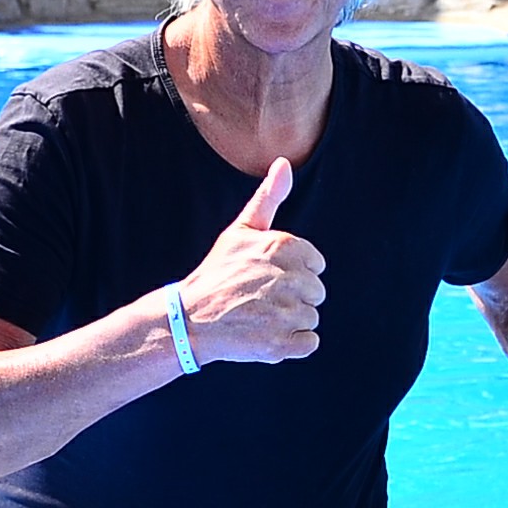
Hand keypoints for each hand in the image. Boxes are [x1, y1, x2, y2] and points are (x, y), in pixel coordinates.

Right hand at [175, 156, 323, 366]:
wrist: (190, 319)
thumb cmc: (218, 273)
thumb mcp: (241, 230)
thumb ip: (269, 197)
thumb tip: (284, 163)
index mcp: (283, 247)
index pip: (316, 264)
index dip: (293, 273)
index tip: (267, 277)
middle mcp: (288, 278)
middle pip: (316, 292)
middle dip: (293, 297)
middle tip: (259, 299)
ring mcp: (285, 312)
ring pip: (311, 317)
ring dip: (290, 321)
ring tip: (259, 316)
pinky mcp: (281, 344)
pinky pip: (309, 343)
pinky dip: (292, 344)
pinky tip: (265, 335)